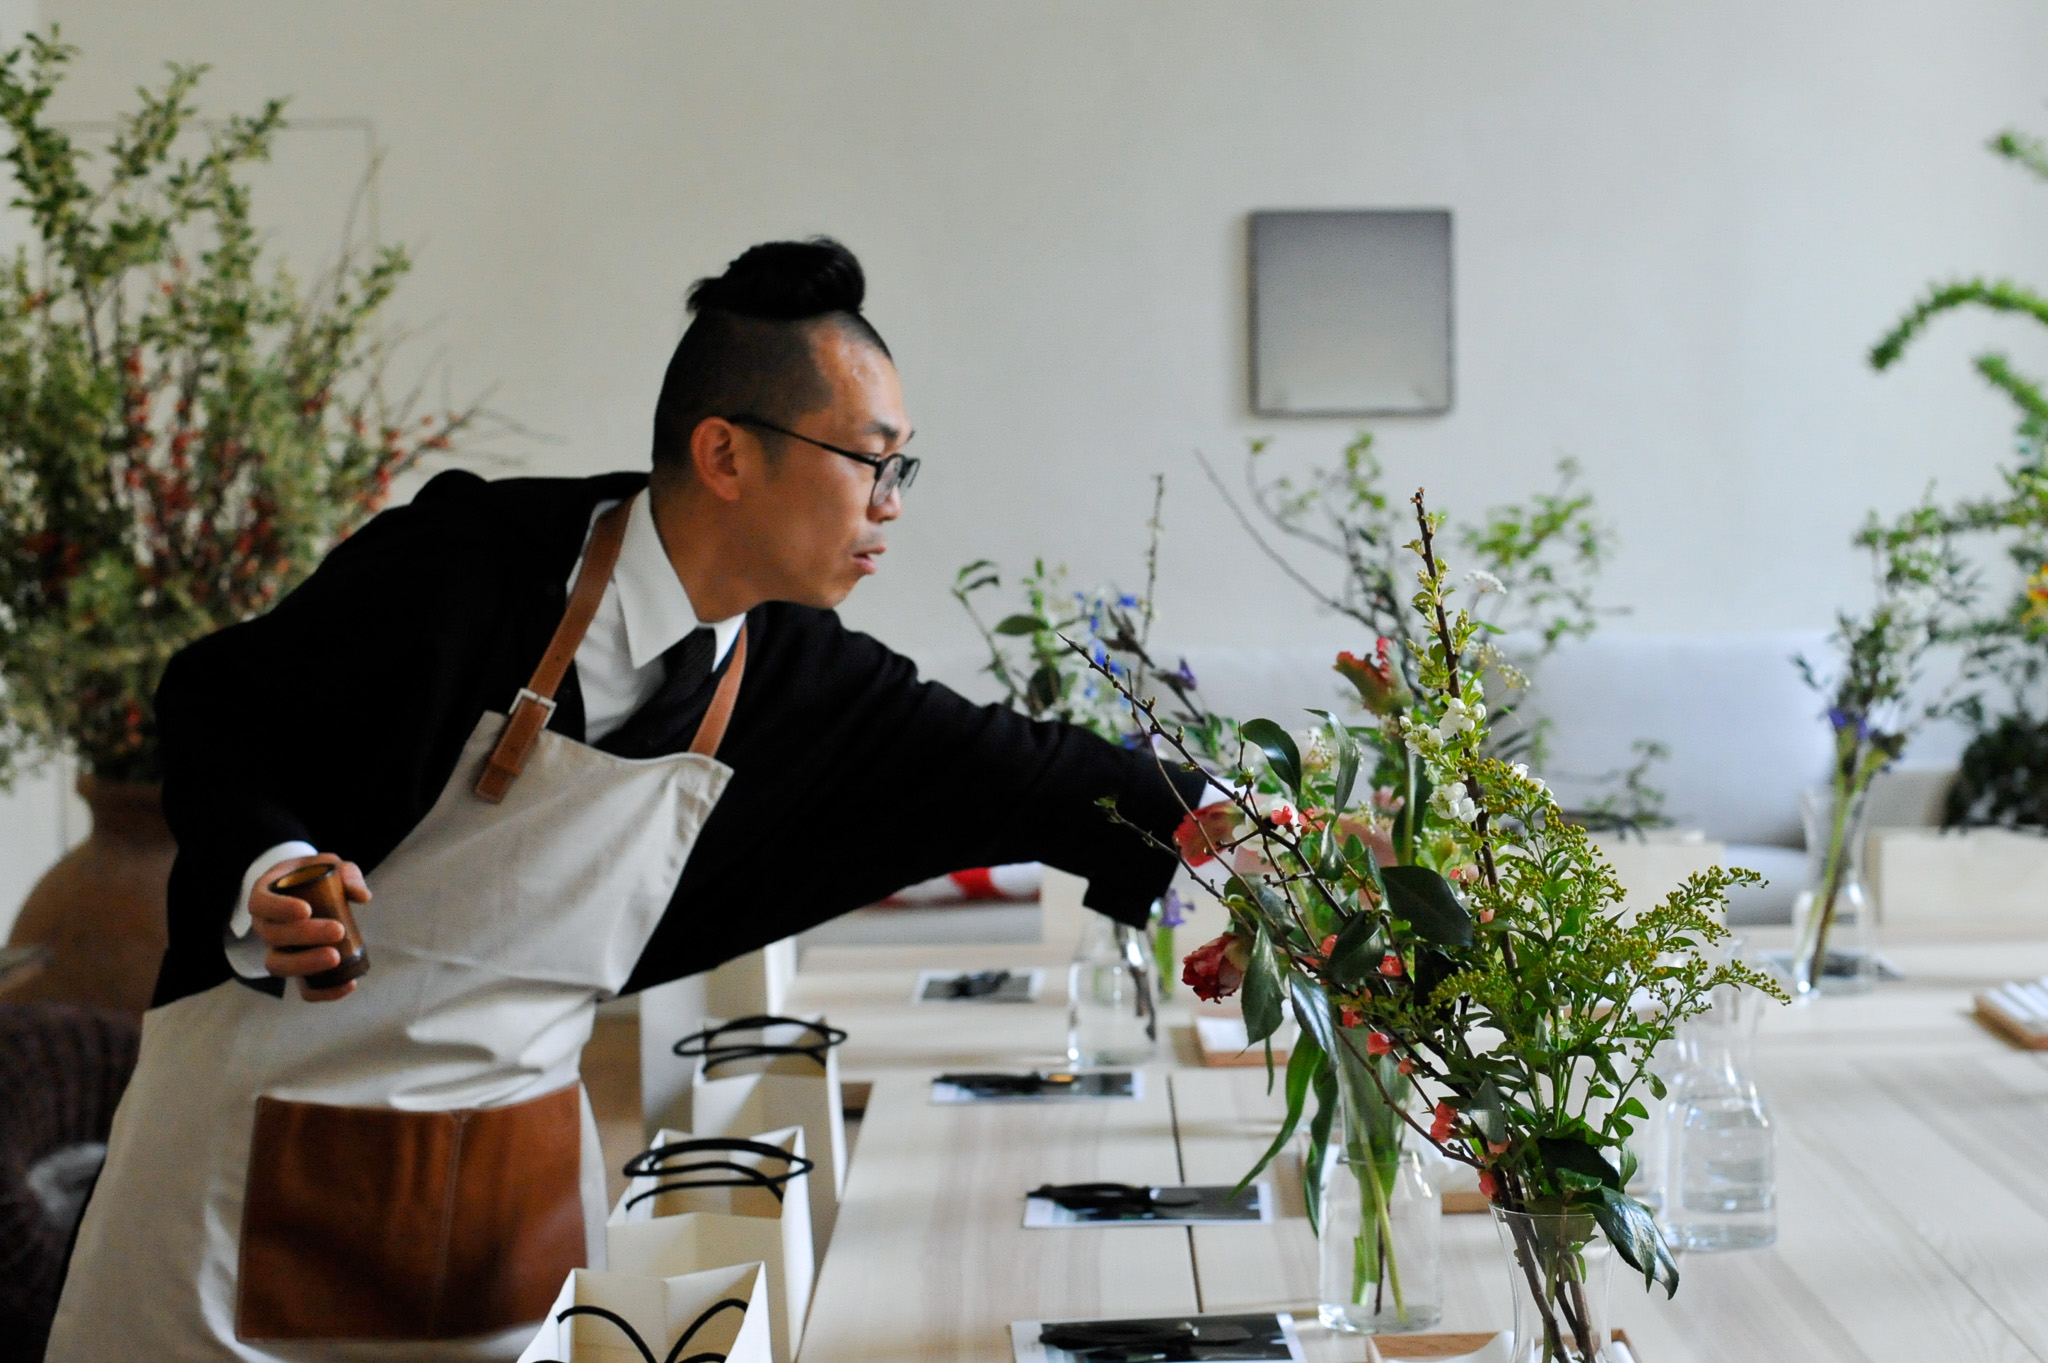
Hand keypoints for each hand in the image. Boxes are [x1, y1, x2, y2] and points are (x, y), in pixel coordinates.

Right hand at [249, 852, 371, 1001]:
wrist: (304, 892)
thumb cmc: (313, 875)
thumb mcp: (327, 865)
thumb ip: (345, 873)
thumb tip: (362, 897)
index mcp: (265, 896)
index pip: (261, 904)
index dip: (280, 909)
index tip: (306, 910)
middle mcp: (264, 926)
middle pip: (273, 937)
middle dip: (304, 936)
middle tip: (338, 930)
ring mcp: (277, 950)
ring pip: (279, 965)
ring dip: (307, 964)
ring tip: (336, 958)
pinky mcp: (297, 968)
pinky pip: (301, 988)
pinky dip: (322, 992)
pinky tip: (349, 985)